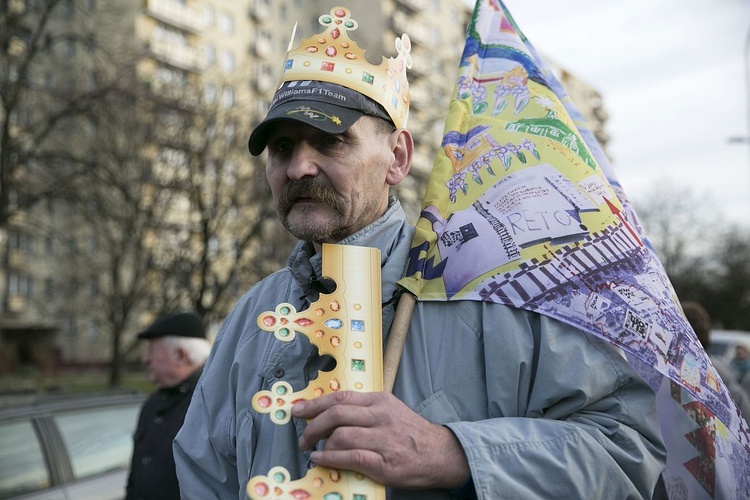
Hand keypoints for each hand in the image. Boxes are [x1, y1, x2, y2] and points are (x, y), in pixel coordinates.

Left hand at [291, 391, 469, 489]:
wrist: (440, 454)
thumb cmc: (411, 433)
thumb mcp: (390, 410)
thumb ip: (365, 409)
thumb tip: (331, 413)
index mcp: (380, 401)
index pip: (341, 397)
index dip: (315, 403)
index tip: (299, 409)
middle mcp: (381, 416)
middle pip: (337, 413)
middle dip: (312, 424)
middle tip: (302, 435)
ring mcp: (383, 439)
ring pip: (341, 435)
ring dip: (320, 442)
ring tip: (312, 448)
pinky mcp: (384, 463)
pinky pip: (351, 457)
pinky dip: (330, 457)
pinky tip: (321, 458)